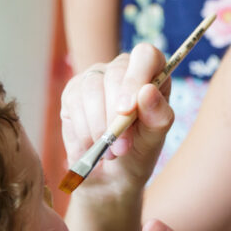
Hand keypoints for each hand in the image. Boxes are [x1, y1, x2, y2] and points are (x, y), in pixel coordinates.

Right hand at [60, 44, 174, 195]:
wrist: (112, 175)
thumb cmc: (140, 150)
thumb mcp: (155, 138)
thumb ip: (158, 115)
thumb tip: (147, 91)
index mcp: (151, 72)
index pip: (145, 55)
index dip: (136, 79)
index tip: (128, 110)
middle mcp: (121, 69)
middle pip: (115, 74)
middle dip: (116, 116)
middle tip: (122, 147)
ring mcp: (95, 78)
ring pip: (92, 90)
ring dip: (100, 127)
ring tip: (111, 152)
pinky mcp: (72, 92)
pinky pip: (74, 105)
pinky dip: (84, 132)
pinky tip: (93, 147)